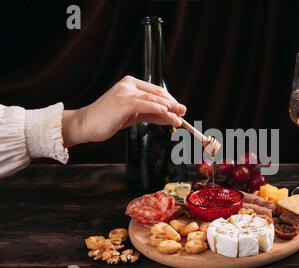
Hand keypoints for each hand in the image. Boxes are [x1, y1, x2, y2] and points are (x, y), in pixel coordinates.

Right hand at [62, 75, 185, 146]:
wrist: (86, 125)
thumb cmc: (109, 120)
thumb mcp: (134, 115)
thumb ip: (151, 114)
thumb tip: (170, 117)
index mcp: (130, 83)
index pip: (156, 91)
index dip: (170, 100)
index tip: (179, 109)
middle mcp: (128, 85)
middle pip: (157, 94)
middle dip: (173, 105)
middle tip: (184, 113)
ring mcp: (125, 92)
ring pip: (153, 100)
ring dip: (169, 110)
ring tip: (179, 119)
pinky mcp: (123, 103)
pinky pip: (145, 105)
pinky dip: (158, 109)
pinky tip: (167, 114)